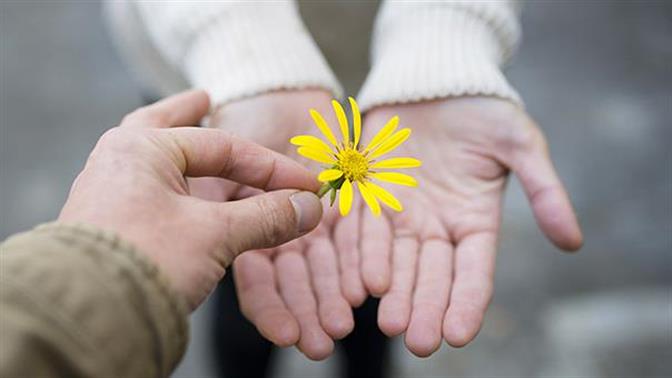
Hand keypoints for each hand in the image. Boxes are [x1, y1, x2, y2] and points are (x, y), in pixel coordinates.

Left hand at [59, 90, 322, 309]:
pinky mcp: (109, 225)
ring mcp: (109, 193)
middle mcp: (119, 161)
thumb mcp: (215, 234)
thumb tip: (310, 208)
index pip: (223, 147)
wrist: (89, 318)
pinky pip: (146, 190)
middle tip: (205, 98)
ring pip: (152, 159)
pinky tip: (176, 190)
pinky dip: (170, 183)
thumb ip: (266, 217)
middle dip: (188, 113)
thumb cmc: (147, 261)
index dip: (272, 168)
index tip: (306, 186)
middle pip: (163, 126)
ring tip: (183, 131)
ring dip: (176, 147)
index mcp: (142, 148)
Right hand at [204, 90, 363, 359]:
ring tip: (343, 327)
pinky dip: (357, 263)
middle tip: (322, 343)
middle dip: (307, 313)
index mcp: (243, 232)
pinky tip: (365, 289)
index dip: (270, 309)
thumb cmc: (241, 119)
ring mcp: (312, 223)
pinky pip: (352, 239)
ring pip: (322, 269)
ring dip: (331, 298)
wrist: (279, 88)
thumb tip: (240, 244)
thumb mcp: (221, 161)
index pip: (256, 281)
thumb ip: (230, 203)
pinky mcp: (344, 208)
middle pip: (293, 283)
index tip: (286, 336)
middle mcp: (279, 235)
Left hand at [357, 97, 582, 355]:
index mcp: (475, 221)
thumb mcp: (521, 143)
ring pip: (397, 260)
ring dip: (393, 291)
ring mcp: (403, 212)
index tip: (459, 335)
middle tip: (417, 342)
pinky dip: (363, 253)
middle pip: (432, 274)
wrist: (435, 79)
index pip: (474, 270)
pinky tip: (360, 281)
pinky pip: (365, 228)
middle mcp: (437, 225)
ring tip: (388, 322)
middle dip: (425, 307)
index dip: (468, 301)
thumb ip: (544, 190)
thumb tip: (572, 241)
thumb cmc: (483, 109)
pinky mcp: (371, 193)